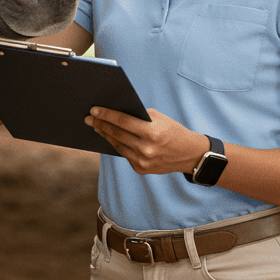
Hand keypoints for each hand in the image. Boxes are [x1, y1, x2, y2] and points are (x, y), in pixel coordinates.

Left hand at [85, 107, 204, 175]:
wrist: (189, 154)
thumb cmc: (173, 131)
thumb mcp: (160, 118)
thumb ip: (139, 116)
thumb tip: (116, 112)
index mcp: (152, 133)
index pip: (123, 121)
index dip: (107, 115)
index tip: (94, 110)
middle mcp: (146, 149)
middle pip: (117, 134)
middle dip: (101, 125)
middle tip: (89, 118)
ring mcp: (143, 161)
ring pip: (117, 145)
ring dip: (105, 135)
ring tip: (97, 127)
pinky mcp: (141, 169)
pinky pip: (124, 154)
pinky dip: (117, 145)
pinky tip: (109, 137)